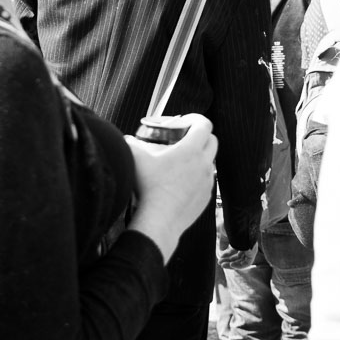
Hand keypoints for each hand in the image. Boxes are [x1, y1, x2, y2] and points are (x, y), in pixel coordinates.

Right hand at [125, 114, 217, 261]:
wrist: (159, 221)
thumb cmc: (148, 187)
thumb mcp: (135, 159)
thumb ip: (130, 143)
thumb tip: (126, 139)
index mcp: (190, 150)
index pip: (204, 125)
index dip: (196, 119)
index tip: (185, 121)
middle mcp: (203, 164)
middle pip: (212, 141)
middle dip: (201, 136)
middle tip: (185, 138)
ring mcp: (207, 182)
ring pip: (210, 162)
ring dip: (200, 157)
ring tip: (183, 161)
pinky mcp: (206, 197)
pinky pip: (206, 181)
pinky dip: (198, 176)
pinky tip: (182, 181)